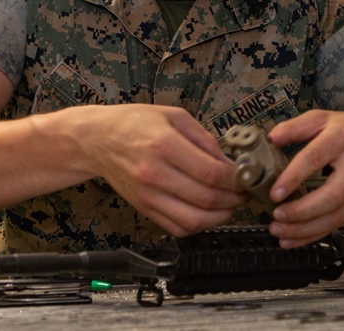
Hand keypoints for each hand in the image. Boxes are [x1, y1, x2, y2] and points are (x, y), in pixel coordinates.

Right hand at [67, 104, 246, 236]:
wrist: (97, 139)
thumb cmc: (133, 123)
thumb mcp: (173, 116)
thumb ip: (204, 139)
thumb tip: (229, 161)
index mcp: (164, 145)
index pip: (212, 173)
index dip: (236, 180)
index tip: (246, 177)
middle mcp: (155, 174)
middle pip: (206, 199)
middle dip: (234, 200)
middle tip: (243, 193)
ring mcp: (148, 195)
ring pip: (194, 220)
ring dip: (220, 217)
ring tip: (229, 205)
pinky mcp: (144, 208)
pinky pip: (177, 228)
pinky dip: (198, 226)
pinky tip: (207, 213)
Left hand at [265, 109, 343, 247]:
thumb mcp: (322, 118)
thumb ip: (294, 127)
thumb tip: (271, 139)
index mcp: (343, 137)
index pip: (316, 158)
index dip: (293, 177)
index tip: (275, 193)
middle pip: (332, 195)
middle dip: (302, 211)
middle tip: (277, 216)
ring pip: (338, 216)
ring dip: (307, 229)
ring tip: (281, 231)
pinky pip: (341, 223)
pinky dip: (317, 233)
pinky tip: (298, 237)